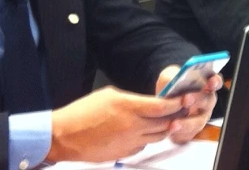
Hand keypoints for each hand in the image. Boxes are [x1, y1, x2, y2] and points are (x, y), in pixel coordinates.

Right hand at [48, 86, 183, 162]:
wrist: (62, 136)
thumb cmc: (82, 111)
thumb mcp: (109, 95)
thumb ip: (132, 99)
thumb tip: (148, 103)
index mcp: (129, 107)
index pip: (162, 107)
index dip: (177, 103)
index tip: (185, 99)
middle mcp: (132, 126)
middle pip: (164, 123)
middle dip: (175, 116)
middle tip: (181, 110)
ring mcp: (128, 142)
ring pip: (157, 137)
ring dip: (164, 129)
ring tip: (166, 121)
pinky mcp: (123, 154)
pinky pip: (143, 147)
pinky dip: (147, 140)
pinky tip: (143, 133)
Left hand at [154, 65, 221, 143]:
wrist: (160, 109)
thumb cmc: (170, 89)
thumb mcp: (168, 78)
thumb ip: (171, 76)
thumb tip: (173, 80)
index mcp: (205, 84)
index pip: (216, 81)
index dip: (215, 81)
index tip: (211, 82)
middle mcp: (207, 100)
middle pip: (208, 100)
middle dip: (198, 99)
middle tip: (185, 99)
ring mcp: (201, 117)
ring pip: (199, 121)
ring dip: (187, 122)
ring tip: (173, 123)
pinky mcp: (192, 131)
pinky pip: (189, 134)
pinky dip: (180, 133)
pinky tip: (171, 131)